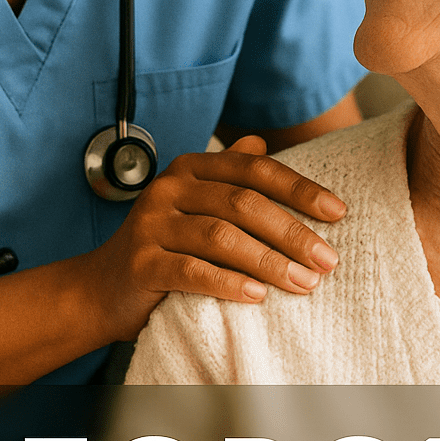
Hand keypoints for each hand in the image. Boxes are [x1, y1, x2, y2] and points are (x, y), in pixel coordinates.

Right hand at [84, 137, 345, 340]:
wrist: (101, 289)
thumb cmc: (163, 247)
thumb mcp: (195, 205)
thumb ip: (227, 176)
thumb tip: (261, 143)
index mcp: (190, 168)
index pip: (254, 170)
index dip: (299, 189)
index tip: (338, 213)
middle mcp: (169, 187)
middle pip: (242, 203)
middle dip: (292, 233)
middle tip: (327, 260)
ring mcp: (151, 224)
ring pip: (221, 237)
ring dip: (270, 262)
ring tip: (304, 283)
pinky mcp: (141, 262)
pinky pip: (193, 272)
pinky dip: (229, 283)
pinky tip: (259, 297)